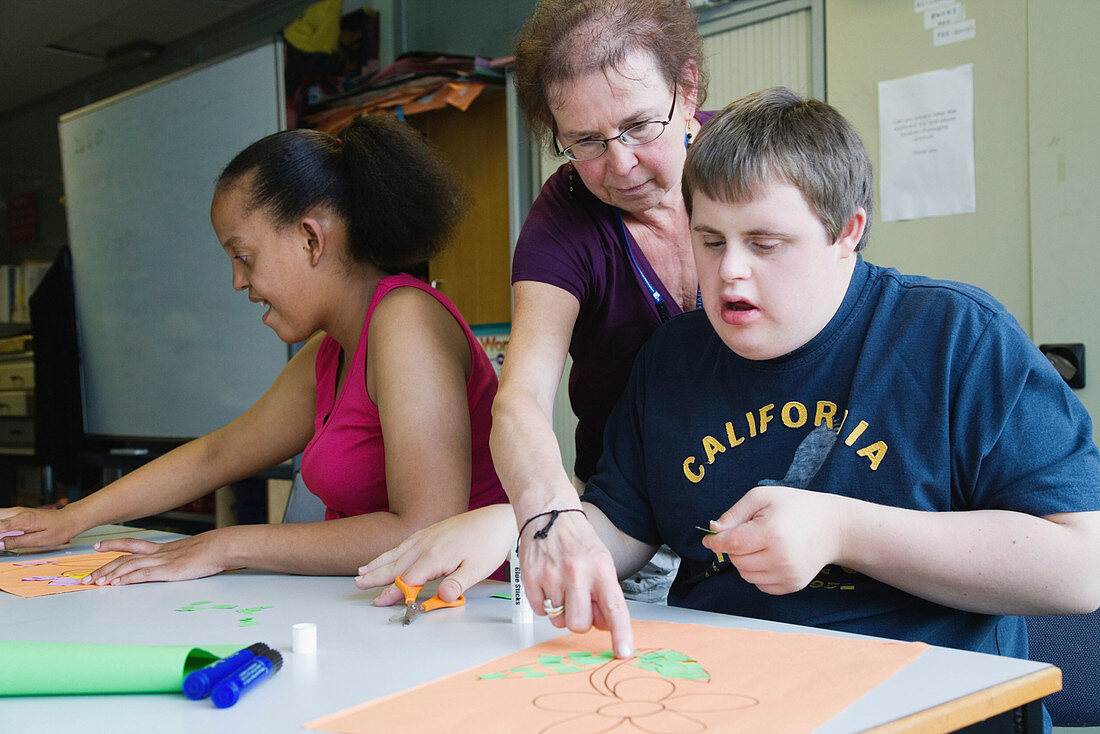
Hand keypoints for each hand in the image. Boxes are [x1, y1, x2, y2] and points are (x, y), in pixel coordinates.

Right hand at [0, 506, 80, 550]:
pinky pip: (2, 517)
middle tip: (0, 542)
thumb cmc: (59, 529)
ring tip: (2, 539)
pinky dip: (0, 524)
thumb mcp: (39, 541)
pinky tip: (3, 535)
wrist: (69, 519)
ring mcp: (17, 511)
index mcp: (23, 519)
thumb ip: (17, 542)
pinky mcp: (18, 513)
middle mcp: (18, 512)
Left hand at [82, 532, 231, 585]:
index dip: (114, 545)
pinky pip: (142, 575)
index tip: (99, 546)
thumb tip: (183, 562)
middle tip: (86, 577)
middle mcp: (159, 553)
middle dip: (103, 566)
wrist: (223, 546)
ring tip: (95, 583)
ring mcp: (163, 561)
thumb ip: (183, 557)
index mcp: (164, 549)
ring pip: (129, 566)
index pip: (133, 545)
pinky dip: (126, 579)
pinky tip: (116, 584)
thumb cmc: (214, 550)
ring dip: (110, 574)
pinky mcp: (168, 571)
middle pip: (124, 557)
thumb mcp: (194, 552)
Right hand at [355, 504, 515, 606]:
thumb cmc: (489, 544)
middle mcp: (427, 544)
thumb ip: (458, 583)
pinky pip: (405, 543)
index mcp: (436, 556)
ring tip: (363, 571)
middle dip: (376, 576)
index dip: (394, 592)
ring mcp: (428, 536)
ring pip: (398, 552)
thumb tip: (445, 597)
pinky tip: (386, 555)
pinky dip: (392, 551)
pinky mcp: (432, 531)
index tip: (380, 602)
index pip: (408, 579)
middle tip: (359, 584)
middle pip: (396, 564)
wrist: (498, 520)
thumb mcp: (478, 569)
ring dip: (379, 562)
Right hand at [517, 508, 632, 658]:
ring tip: (562, 587)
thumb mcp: (601, 562)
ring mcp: (551, 576)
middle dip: (580, 620)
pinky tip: (548, 583)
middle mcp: (577, 572)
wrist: (548, 513)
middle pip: (580, 624)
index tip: (623, 652)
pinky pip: (540, 611)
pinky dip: (544, 603)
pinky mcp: (530, 578)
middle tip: (579, 602)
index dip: (620, 633)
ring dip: (561, 611)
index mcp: (600, 568)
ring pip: (558, 621)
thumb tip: (604, 626)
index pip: (614, 607)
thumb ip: (604, 594)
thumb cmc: (578, 540)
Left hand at [702, 485, 846, 594]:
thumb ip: (734, 513)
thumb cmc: (796, 507)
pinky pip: (760, 585)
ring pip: (746, 575)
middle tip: (749, 533)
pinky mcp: (792, 585)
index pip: (731, 544)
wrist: (833, 527)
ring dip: (745, 561)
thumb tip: (713, 529)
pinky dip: (758, 572)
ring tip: (762, 544)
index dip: (716, 541)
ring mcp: (787, 575)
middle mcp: (780, 558)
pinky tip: (771, 556)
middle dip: (735, 548)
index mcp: (771, 533)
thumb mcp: (763, 497)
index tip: (709, 539)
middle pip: (736, 560)